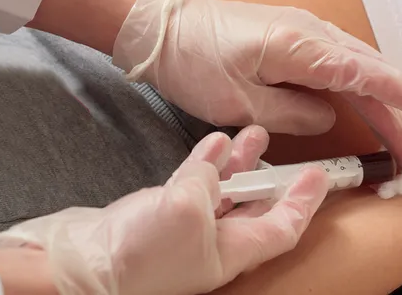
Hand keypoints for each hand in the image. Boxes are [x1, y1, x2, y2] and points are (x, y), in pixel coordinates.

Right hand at [0, 126, 328, 294]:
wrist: (79, 267)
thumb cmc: (139, 255)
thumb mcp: (186, 209)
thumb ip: (207, 181)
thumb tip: (211, 164)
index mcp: (232, 252)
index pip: (283, 228)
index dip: (306, 203)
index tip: (322, 177)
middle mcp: (214, 242)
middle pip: (257, 208)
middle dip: (275, 178)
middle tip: (292, 151)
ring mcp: (186, 227)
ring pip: (225, 191)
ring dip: (241, 163)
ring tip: (254, 133)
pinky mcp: (160, 213)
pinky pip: (193, 183)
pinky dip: (205, 162)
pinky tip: (213, 141)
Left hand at [113, 0, 401, 170]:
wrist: (164, 27)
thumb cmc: (193, 61)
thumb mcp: (237, 101)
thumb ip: (290, 112)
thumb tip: (327, 117)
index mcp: (299, 46)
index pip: (365, 73)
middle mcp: (310, 33)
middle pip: (369, 73)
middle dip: (401, 111)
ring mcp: (303, 32)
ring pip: (357, 67)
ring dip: (383, 100)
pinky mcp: (293, 39)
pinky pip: (337, 65)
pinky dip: (360, 86)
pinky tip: (370, 104)